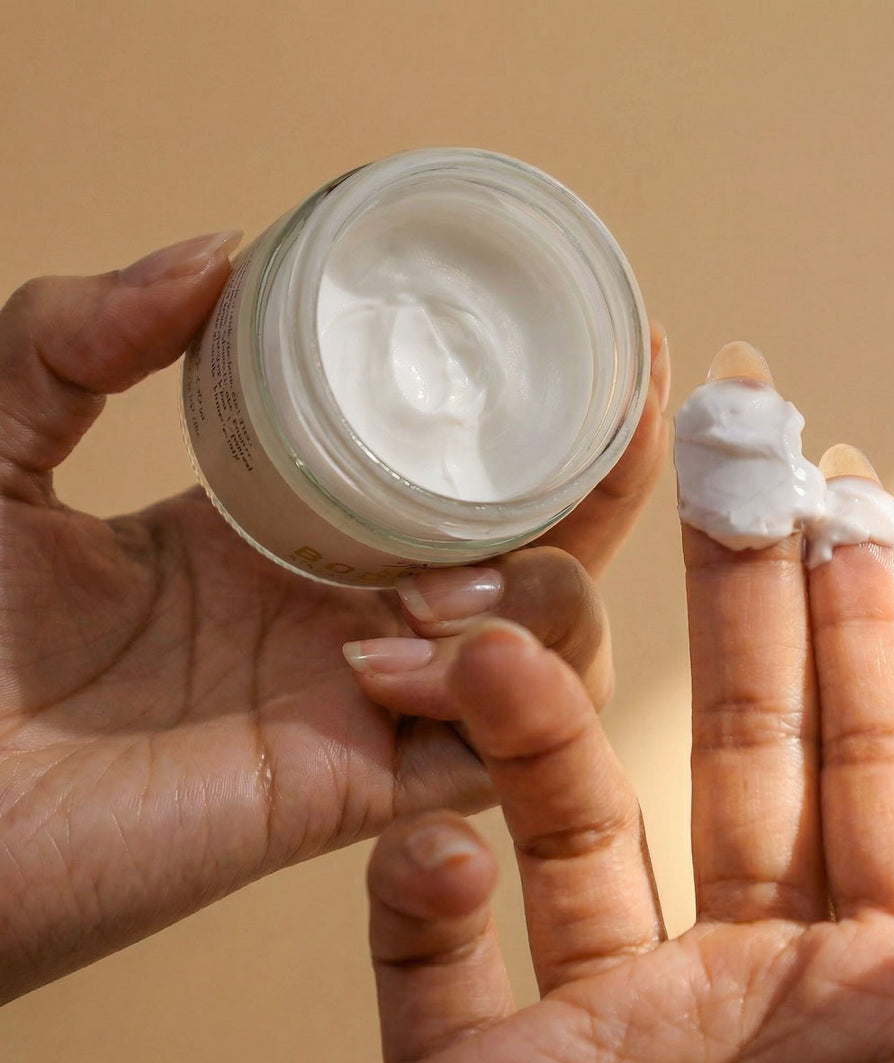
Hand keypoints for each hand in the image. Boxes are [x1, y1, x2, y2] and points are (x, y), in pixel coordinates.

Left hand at [0, 233, 669, 1002]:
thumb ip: (78, 336)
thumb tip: (216, 251)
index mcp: (287, 532)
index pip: (447, 471)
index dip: (533, 412)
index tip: (595, 341)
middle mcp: (349, 609)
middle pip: (536, 548)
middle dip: (603, 480)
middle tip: (628, 406)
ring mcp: (364, 700)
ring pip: (545, 648)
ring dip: (535, 598)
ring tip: (434, 584)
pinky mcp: (355, 792)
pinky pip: (486, 752)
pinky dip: (496, 703)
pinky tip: (401, 658)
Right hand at [367, 459, 893, 1062]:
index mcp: (872, 978)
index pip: (872, 751)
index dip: (859, 608)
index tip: (838, 480)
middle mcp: (743, 983)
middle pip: (731, 740)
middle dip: (725, 586)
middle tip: (716, 453)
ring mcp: (608, 1027)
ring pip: (562, 822)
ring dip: (521, 721)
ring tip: (489, 648)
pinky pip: (429, 954)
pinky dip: (411, 892)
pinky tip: (429, 850)